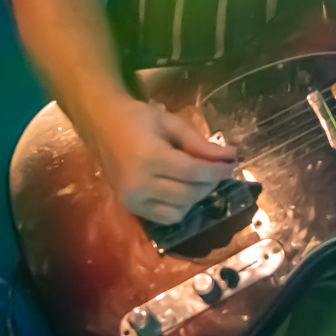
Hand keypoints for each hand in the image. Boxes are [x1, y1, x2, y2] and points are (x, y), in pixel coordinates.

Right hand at [80, 97, 237, 223]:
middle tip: (220, 168)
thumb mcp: (172, 123)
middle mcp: (138, 183)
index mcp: (149, 157)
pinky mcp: (130, 208)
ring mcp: (132, 199)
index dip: (217, 171)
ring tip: (201, 178)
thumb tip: (230, 156)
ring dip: (196, 197)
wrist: (102, 125)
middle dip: (210, 183)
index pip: (193, 172)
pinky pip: (165, 217)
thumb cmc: (138, 118)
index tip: (233, 164)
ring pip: (179, 211)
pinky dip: (181, 207)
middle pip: (188, 194)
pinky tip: (184, 189)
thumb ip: (200, 143)